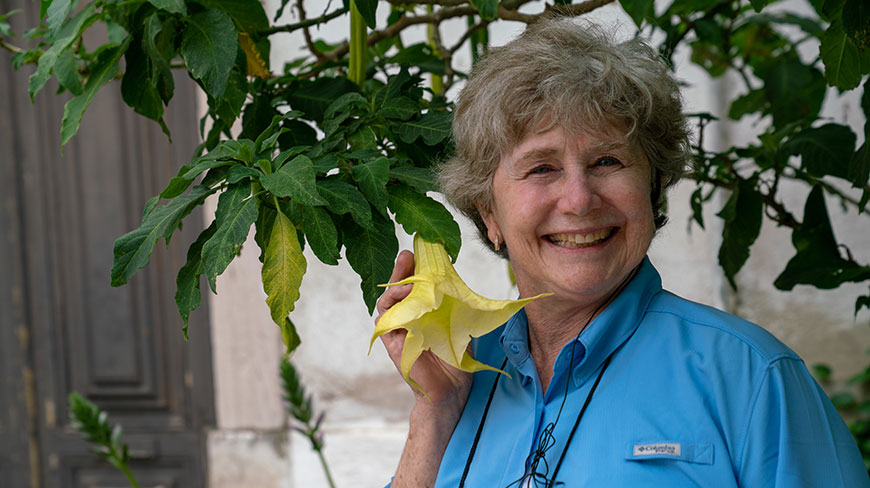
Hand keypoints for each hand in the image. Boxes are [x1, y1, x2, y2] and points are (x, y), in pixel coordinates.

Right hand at [376, 250, 472, 486]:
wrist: (454, 390)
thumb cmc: (457, 358)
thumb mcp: (462, 325)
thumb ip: (458, 306)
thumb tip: (464, 284)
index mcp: (424, 309)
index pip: (416, 283)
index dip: (415, 267)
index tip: (420, 251)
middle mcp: (409, 317)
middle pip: (398, 288)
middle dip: (400, 270)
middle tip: (406, 256)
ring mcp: (399, 330)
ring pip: (387, 302)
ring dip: (395, 289)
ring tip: (407, 282)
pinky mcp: (394, 344)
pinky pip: (383, 324)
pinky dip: (390, 311)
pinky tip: (401, 303)